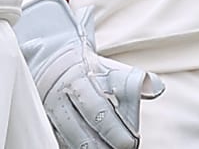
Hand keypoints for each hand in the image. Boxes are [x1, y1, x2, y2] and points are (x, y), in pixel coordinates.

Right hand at [18, 0, 163, 148]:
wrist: (50, 58)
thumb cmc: (87, 69)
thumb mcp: (108, 68)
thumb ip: (132, 80)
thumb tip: (156, 88)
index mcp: (77, 79)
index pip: (97, 108)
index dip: (113, 128)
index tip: (130, 142)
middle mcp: (58, 95)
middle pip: (79, 127)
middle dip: (100, 144)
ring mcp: (47, 109)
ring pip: (66, 136)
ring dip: (87, 147)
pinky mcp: (42, 119)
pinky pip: (56, 137)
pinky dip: (70, 145)